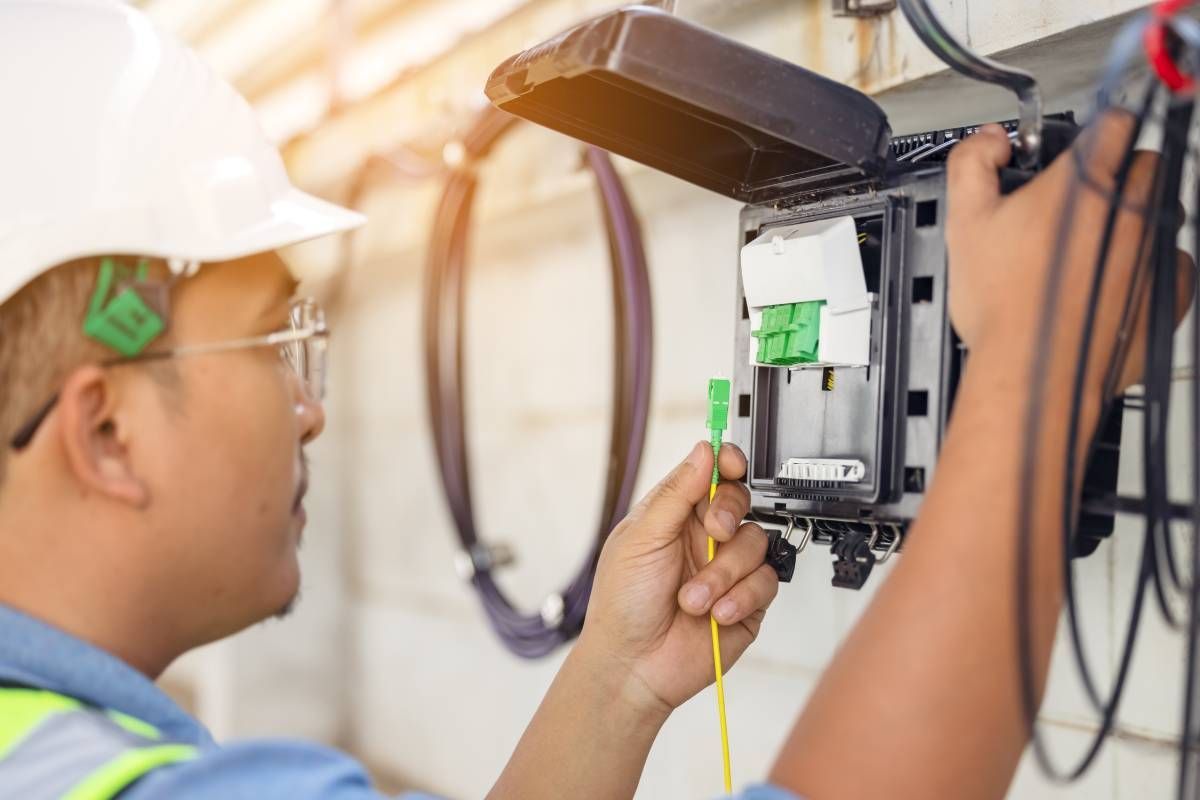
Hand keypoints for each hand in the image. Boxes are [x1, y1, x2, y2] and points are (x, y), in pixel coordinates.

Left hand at [577, 440, 778, 715]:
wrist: (633, 665)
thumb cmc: (623, 603)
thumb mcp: (641, 538)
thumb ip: (676, 493)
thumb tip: (703, 450)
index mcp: (676, 516)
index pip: (711, 475)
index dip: (727, 463)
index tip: (731, 464)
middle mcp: (705, 538)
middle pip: (740, 502)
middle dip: (728, 514)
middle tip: (714, 533)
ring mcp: (727, 570)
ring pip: (755, 543)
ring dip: (724, 573)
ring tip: (693, 598)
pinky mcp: (747, 602)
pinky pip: (765, 583)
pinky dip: (740, 597)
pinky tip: (716, 614)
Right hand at [945, 111, 1192, 391]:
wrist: (1032, 373)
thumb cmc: (1003, 306)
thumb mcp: (964, 223)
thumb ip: (972, 164)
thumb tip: (989, 141)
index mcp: (1084, 181)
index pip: (1114, 122)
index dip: (1096, 130)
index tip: (1084, 147)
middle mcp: (1130, 208)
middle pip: (1145, 165)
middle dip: (1116, 177)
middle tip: (1078, 208)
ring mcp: (1156, 249)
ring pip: (1162, 214)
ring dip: (1135, 223)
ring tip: (1091, 254)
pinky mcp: (1171, 291)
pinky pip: (1175, 264)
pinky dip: (1151, 269)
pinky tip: (1114, 286)